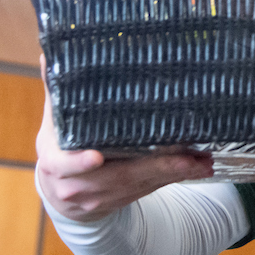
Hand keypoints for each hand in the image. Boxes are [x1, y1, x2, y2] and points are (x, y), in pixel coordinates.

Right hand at [36, 55, 212, 221]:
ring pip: (140, 185)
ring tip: (202, 161)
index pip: (65, 164)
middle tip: (188, 156)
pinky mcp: (120, 202)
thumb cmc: (61, 147)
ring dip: (174, 173)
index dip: (80, 162)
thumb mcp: (55, 122)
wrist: (62, 192)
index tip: (96, 157)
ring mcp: (99, 197)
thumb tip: (52, 52)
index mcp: (56, 163)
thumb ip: (58, 92)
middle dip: (156, 167)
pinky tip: (197, 167)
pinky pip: (150, 189)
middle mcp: (76, 185)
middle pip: (118, 176)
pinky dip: (173, 177)